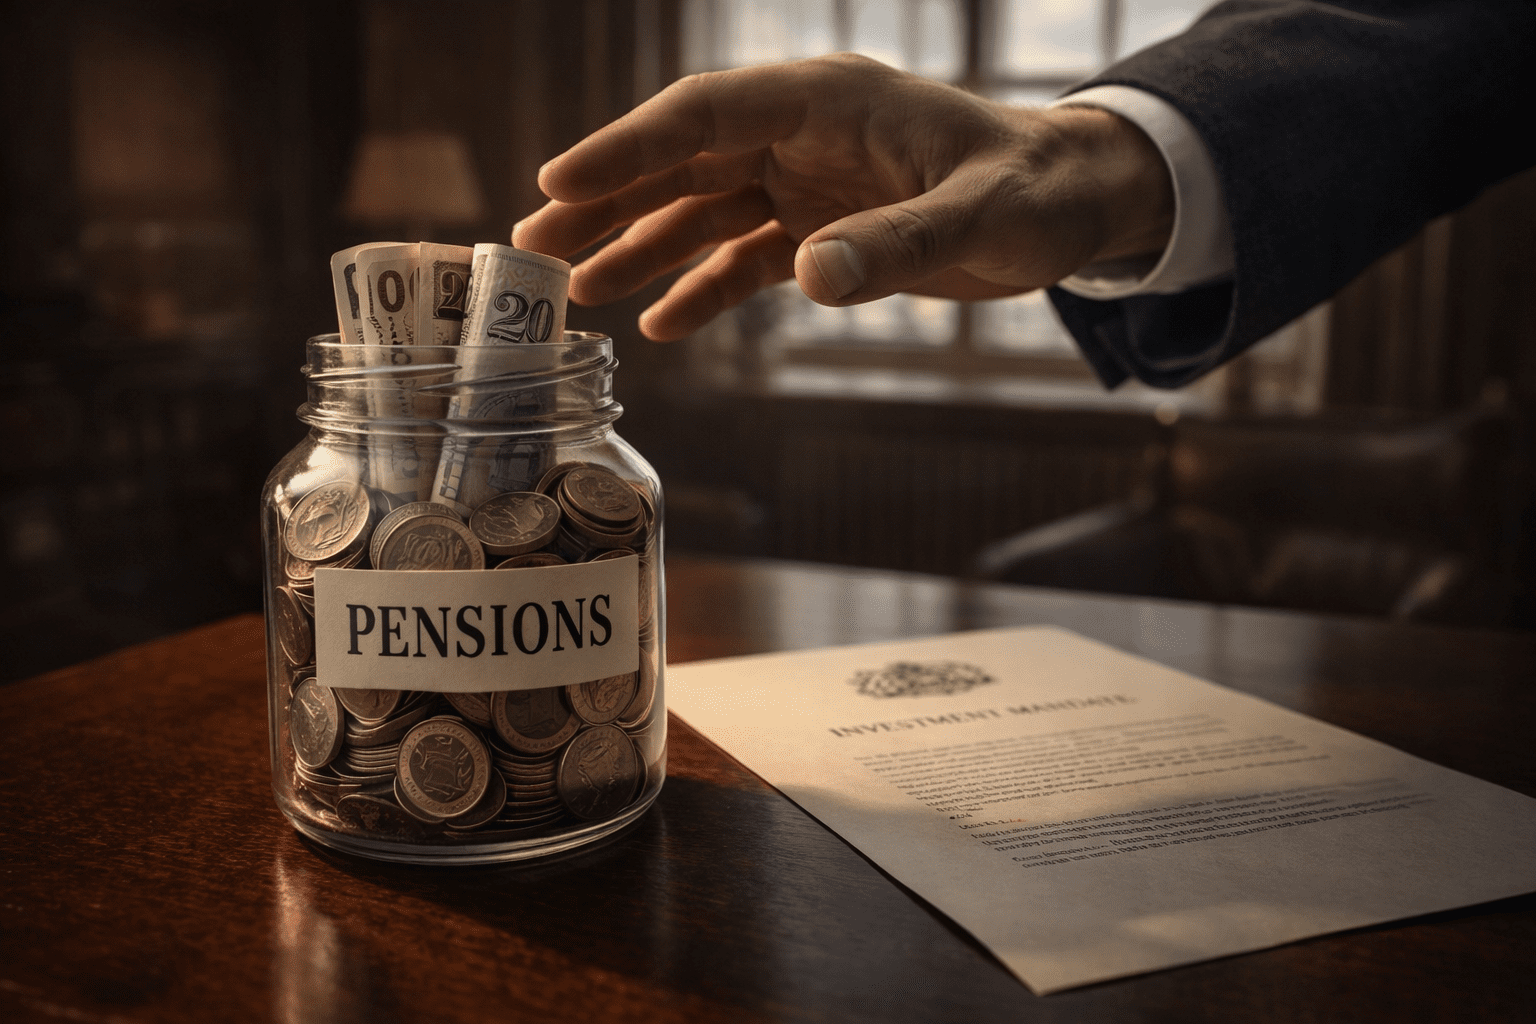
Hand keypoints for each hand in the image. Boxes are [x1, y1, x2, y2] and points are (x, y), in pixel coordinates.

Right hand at [513, 54, 1172, 340]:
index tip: (558, 183)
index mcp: (827, 103)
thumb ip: (895, 244)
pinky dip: (703, 290)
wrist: (1069, 205)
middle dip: (607, 204)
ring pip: (701, 212)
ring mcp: (806, 183)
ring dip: (638, 249)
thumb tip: (810, 275)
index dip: (629, 150)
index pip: (706, 117)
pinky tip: (663, 326)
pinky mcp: (821, 231)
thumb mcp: (977, 217)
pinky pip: (744, 259)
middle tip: (533, 248)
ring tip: (576, 292)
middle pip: (683, 164)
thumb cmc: (1034, 192)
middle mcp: (802, 136)